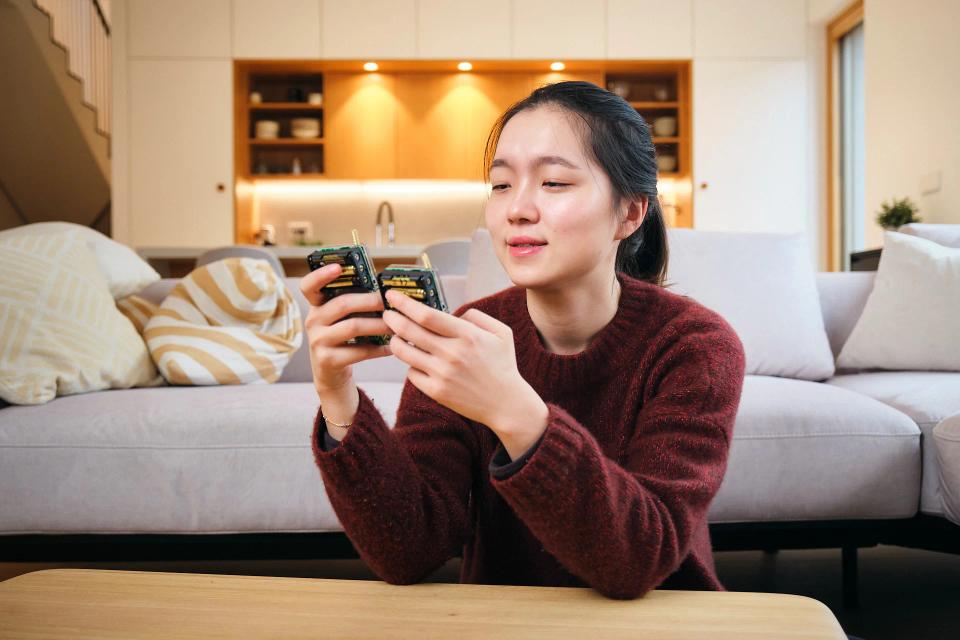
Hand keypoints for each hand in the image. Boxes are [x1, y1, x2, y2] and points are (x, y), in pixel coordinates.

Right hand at [299, 264, 392, 395]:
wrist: (330, 375)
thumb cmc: (342, 339)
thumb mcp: (340, 319)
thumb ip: (353, 303)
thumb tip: (385, 288)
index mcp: (316, 306)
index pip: (308, 286)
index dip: (321, 275)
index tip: (338, 267)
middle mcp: (312, 321)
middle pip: (343, 304)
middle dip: (371, 301)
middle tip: (390, 301)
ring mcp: (318, 341)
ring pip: (353, 327)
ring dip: (379, 324)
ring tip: (395, 324)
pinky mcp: (328, 360)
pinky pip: (359, 351)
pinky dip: (379, 349)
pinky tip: (391, 347)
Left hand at [382, 289, 547, 443]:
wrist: (506, 404)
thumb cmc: (503, 365)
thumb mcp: (500, 333)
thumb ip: (476, 316)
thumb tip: (451, 313)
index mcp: (467, 335)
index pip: (427, 316)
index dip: (405, 304)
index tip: (393, 295)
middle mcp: (452, 354)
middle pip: (409, 331)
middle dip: (392, 319)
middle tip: (386, 314)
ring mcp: (442, 375)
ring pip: (404, 353)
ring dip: (395, 342)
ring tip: (396, 337)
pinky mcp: (436, 392)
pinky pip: (412, 373)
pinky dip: (411, 365)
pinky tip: (417, 362)